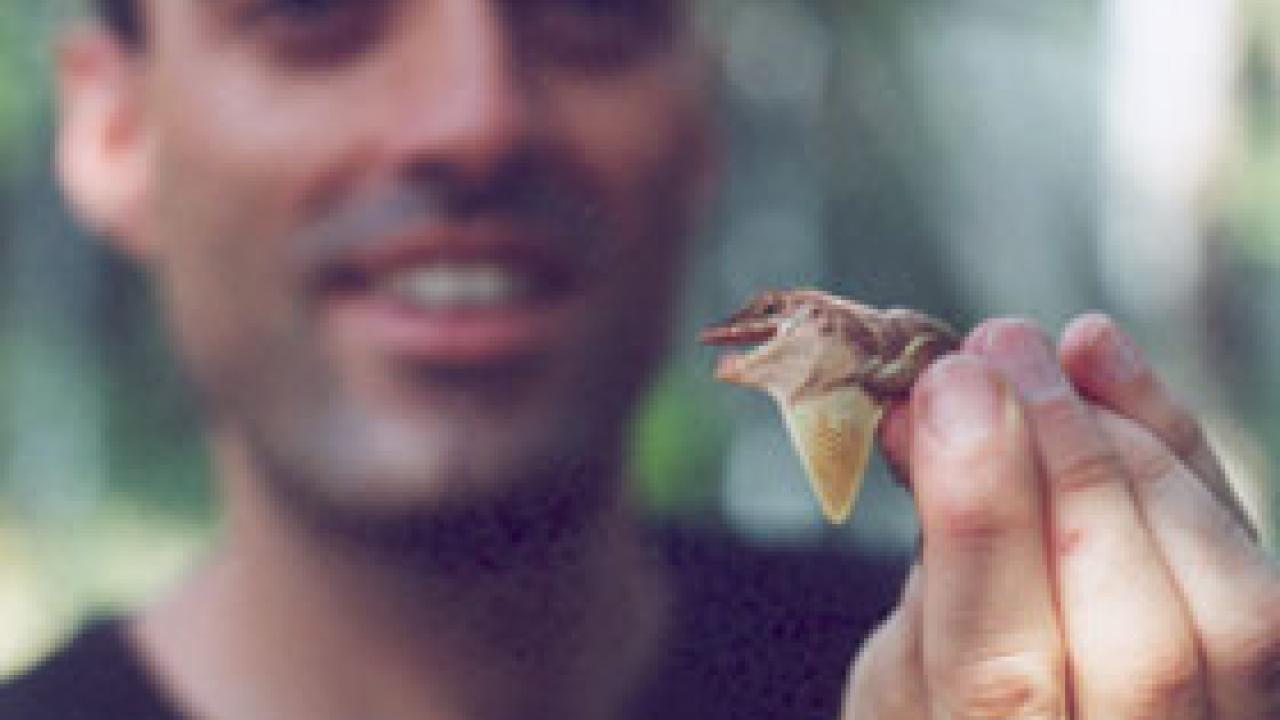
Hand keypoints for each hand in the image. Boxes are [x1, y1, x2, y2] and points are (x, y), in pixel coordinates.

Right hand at [844, 315, 1279, 718]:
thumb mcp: (890, 682)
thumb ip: (924, 573)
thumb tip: (942, 418)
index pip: (1006, 672)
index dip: (985, 524)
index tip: (950, 396)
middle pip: (1143, 636)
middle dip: (1070, 466)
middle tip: (996, 352)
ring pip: (1233, 602)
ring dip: (1133, 449)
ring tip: (1042, 357)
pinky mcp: (1267, 682)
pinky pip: (1253, 562)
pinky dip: (1181, 447)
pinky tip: (1103, 363)